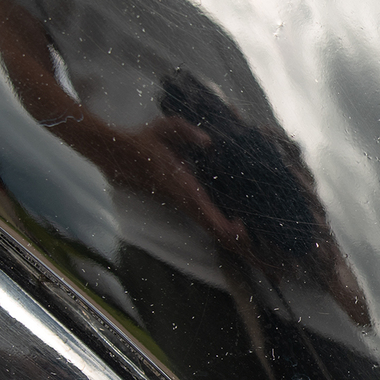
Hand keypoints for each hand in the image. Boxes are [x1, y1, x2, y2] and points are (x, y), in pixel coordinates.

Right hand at [108, 118, 246, 250]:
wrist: (118, 157)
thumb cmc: (145, 140)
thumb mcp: (164, 128)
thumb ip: (186, 131)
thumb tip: (208, 141)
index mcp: (182, 186)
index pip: (204, 211)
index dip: (222, 225)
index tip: (241, 228)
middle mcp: (184, 200)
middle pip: (212, 230)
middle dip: (235, 242)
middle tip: (261, 251)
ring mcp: (184, 205)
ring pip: (209, 230)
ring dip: (232, 241)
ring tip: (259, 250)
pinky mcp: (184, 205)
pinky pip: (206, 223)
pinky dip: (224, 233)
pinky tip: (241, 236)